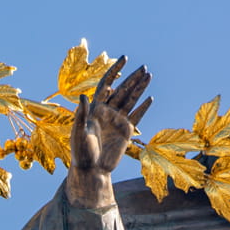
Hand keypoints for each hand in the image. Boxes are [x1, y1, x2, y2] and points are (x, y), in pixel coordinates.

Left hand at [67, 56, 151, 208]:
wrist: (92, 170)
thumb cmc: (81, 152)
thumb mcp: (79, 133)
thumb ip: (81, 114)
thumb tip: (83, 96)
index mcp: (94, 109)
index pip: (106, 84)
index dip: (115, 71)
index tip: (124, 59)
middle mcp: (107, 112)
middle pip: (122, 90)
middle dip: (132, 78)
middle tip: (143, 67)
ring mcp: (117, 121)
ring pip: (131, 100)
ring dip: (140, 88)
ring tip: (149, 75)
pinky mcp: (126, 131)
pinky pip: (137, 116)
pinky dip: (143, 107)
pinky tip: (150, 98)